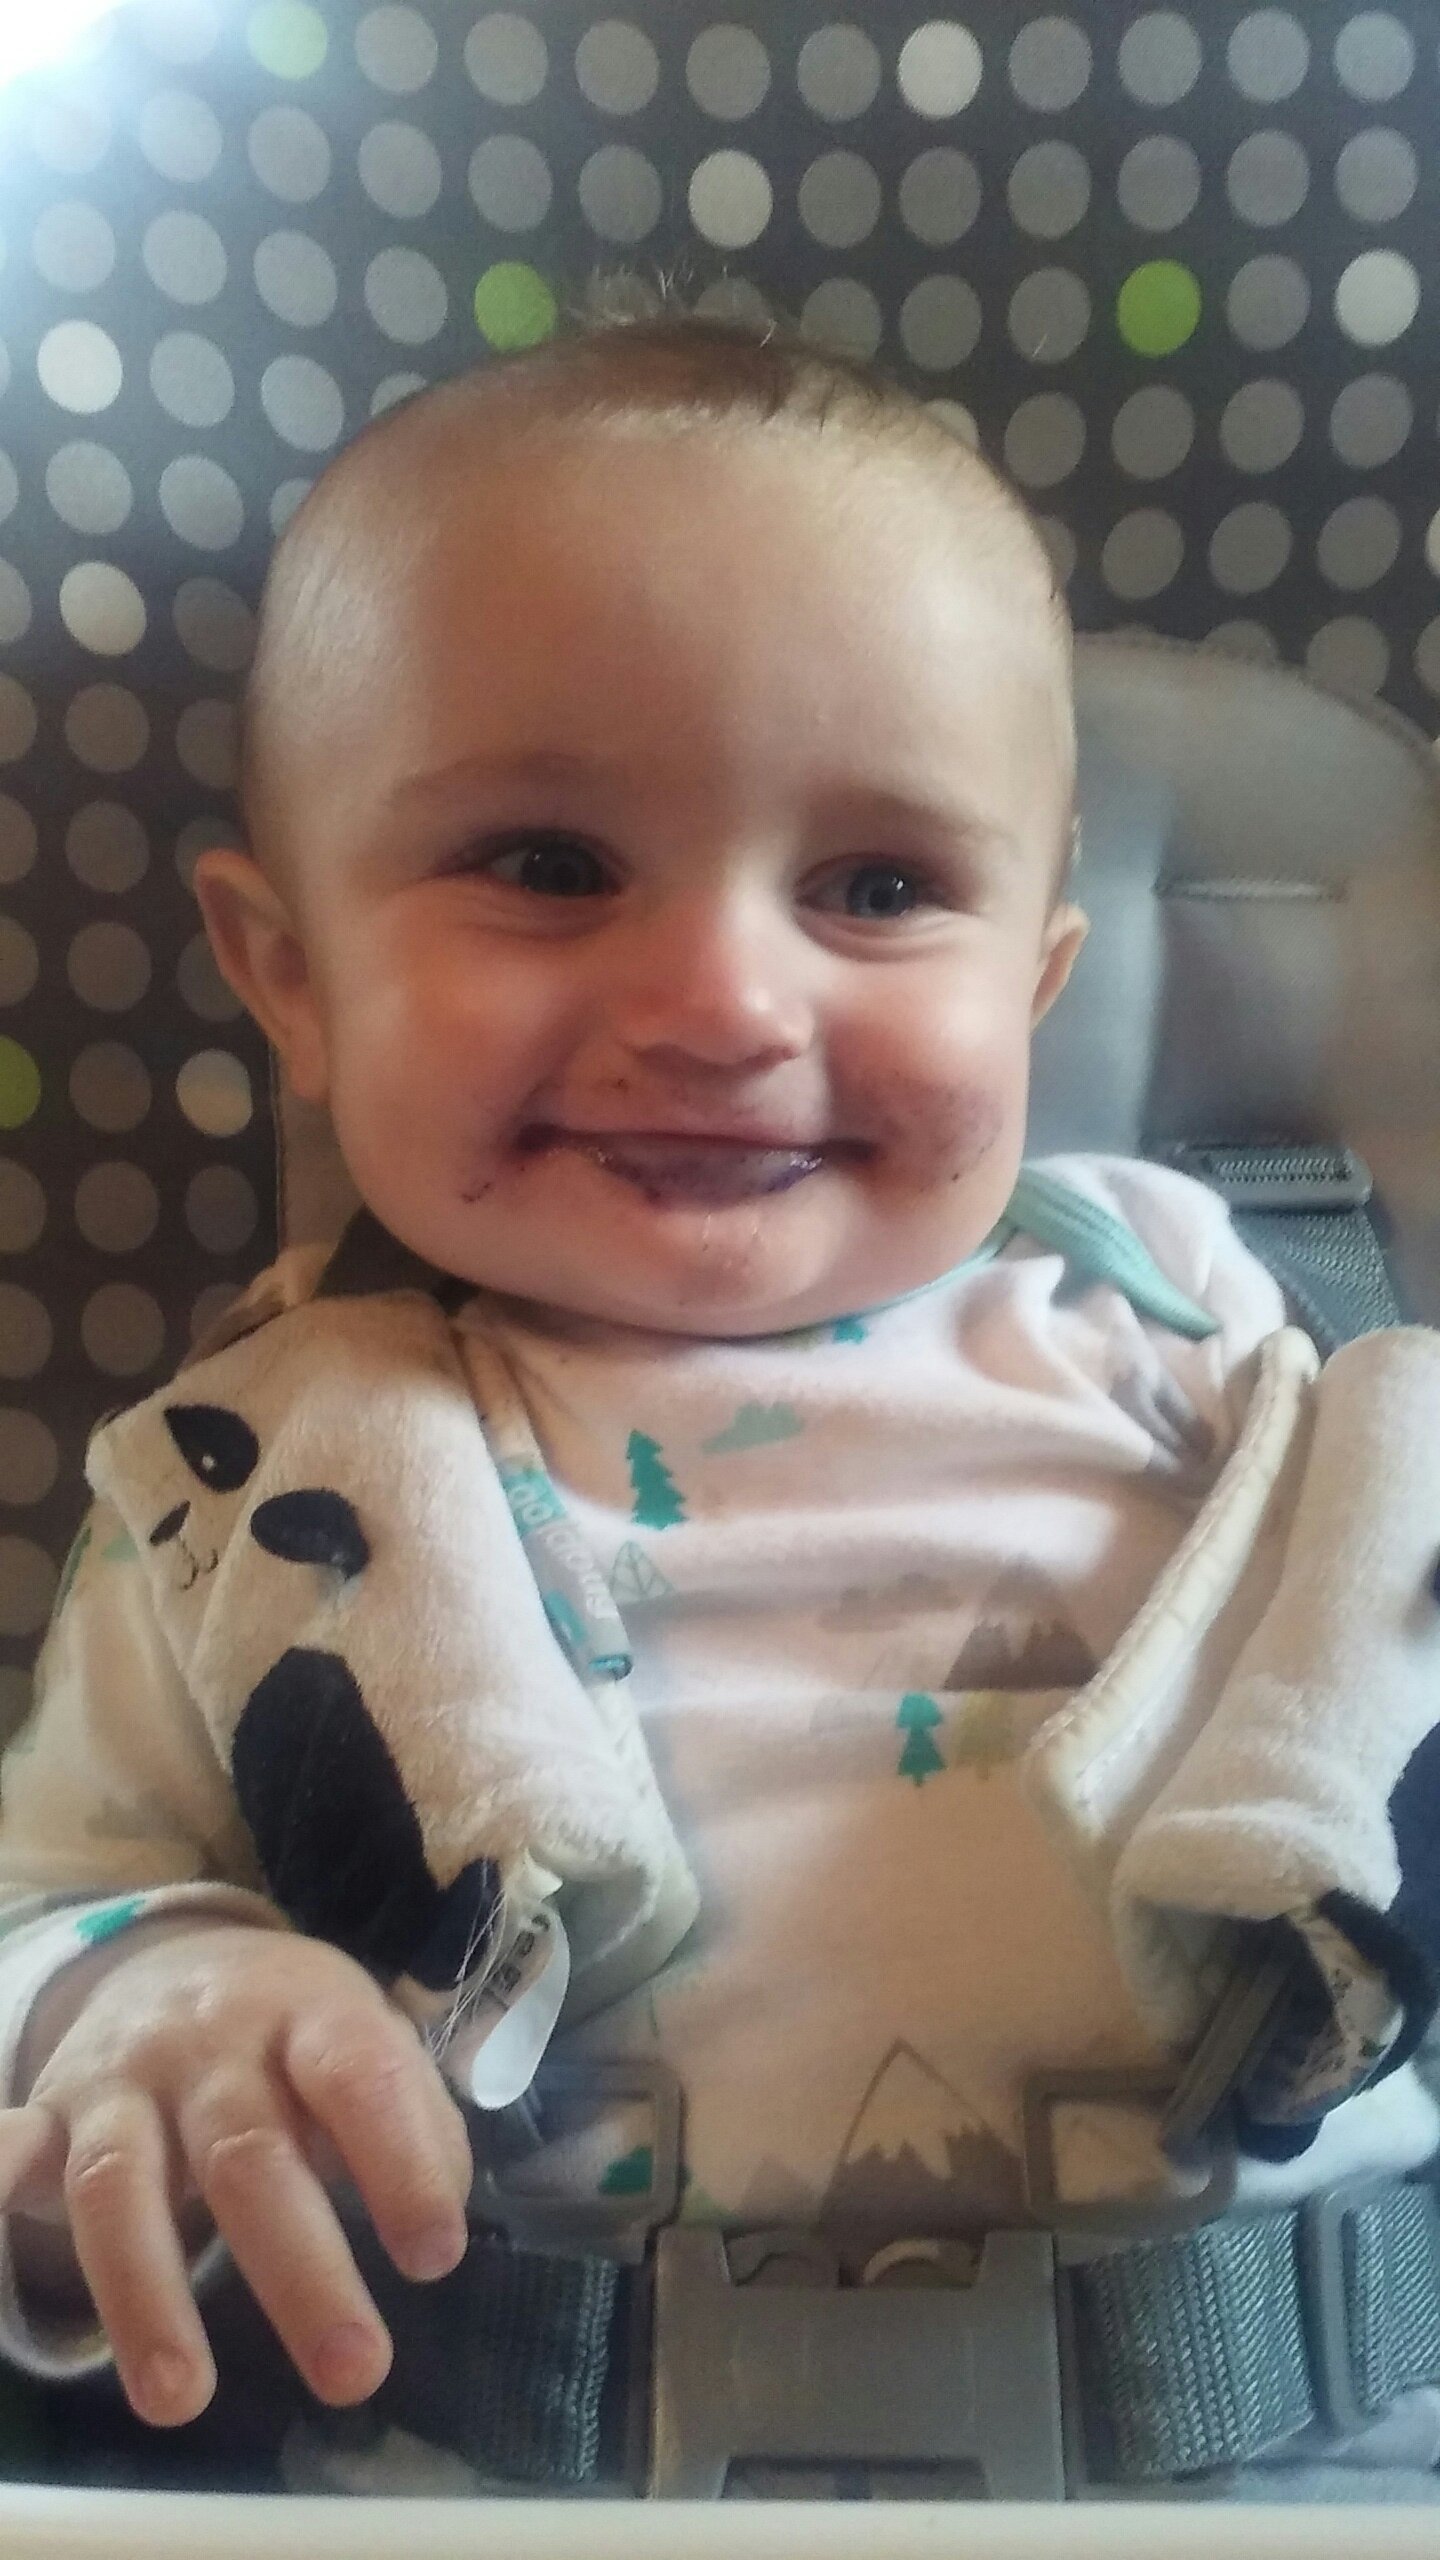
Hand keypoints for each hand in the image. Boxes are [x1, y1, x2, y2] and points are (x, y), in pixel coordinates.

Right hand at [0, 1923, 472, 2427]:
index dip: (399, 2163)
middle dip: (299, 2269)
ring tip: (183, 2400)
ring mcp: (124, 2080)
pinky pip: (12, 2147)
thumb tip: (437, 2218)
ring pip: (120, 2183)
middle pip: (247, 2153)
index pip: (358, 2076)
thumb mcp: (369, 2048)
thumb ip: (416, 2125)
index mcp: (308, 2013)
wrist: (179, 1960)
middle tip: (355, 2371)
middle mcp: (211, 2043)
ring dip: (147, 2294)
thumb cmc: (298, 2037)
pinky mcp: (53, 2114)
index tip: (435, 2258)